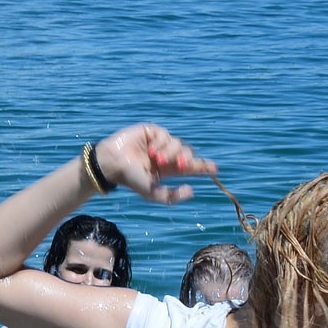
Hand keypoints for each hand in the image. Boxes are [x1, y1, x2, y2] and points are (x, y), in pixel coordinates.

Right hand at [93, 124, 216, 205]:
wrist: (113, 163)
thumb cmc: (131, 179)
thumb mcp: (152, 193)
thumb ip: (171, 196)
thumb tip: (192, 190)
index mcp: (168, 170)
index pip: (189, 168)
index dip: (202, 167)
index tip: (215, 169)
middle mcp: (166, 155)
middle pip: (186, 154)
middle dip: (186, 159)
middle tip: (181, 164)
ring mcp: (159, 143)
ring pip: (178, 144)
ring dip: (171, 152)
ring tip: (157, 159)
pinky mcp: (152, 132)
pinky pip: (166, 135)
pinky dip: (162, 142)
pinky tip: (151, 149)